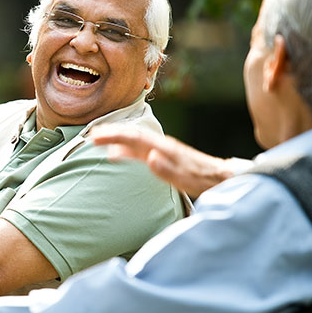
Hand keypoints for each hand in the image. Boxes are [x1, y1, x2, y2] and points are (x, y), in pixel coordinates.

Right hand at [91, 125, 233, 196]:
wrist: (220, 177)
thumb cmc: (203, 179)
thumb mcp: (186, 178)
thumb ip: (168, 169)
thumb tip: (150, 157)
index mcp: (164, 148)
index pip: (134, 137)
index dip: (114, 136)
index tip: (96, 137)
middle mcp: (161, 145)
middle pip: (132, 135)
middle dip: (111, 133)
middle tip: (91, 135)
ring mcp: (162, 150)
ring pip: (134, 141)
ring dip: (116, 139)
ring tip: (98, 141)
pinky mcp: (163, 157)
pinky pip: (139, 150)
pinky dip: (124, 149)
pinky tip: (117, 154)